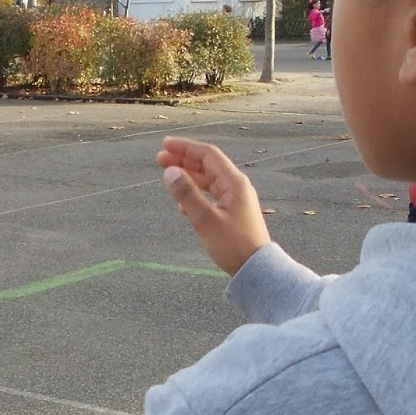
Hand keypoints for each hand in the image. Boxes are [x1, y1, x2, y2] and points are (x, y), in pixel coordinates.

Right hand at [156, 136, 270, 274]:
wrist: (256, 269)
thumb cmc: (233, 245)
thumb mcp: (206, 219)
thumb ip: (187, 194)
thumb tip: (169, 171)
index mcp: (234, 183)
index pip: (207, 155)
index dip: (185, 148)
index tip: (164, 145)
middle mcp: (236, 186)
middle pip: (207, 165)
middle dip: (183, 160)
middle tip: (159, 159)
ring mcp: (235, 199)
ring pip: (208, 180)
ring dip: (188, 176)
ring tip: (167, 176)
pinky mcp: (232, 213)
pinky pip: (211, 195)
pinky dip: (195, 193)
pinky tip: (181, 204)